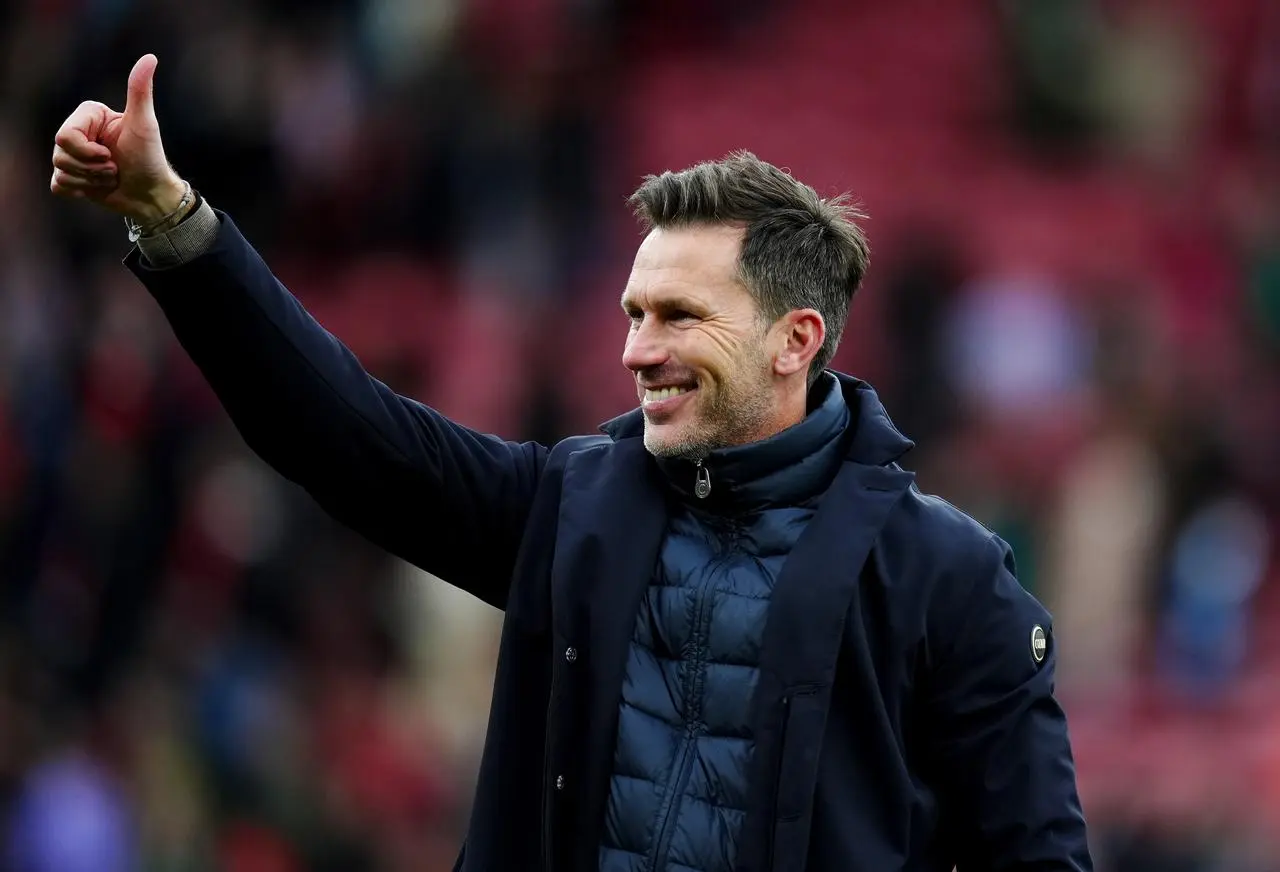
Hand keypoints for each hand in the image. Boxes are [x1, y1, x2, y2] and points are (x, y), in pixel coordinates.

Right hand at [50, 54, 188, 227]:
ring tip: (111, 177)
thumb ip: (140, 91)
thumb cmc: (150, 158)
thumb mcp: (145, 124)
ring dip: (90, 180)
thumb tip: (150, 57)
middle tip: (114, 168)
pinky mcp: (71, 177)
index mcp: (90, 115)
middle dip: (91, 167)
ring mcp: (73, 154)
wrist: (151, 194)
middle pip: (60, 153)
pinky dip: (78, 190)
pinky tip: (97, 187)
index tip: (111, 154)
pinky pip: (57, 185)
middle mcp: (78, 132)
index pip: (65, 135)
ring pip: (60, 169)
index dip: (87, 151)